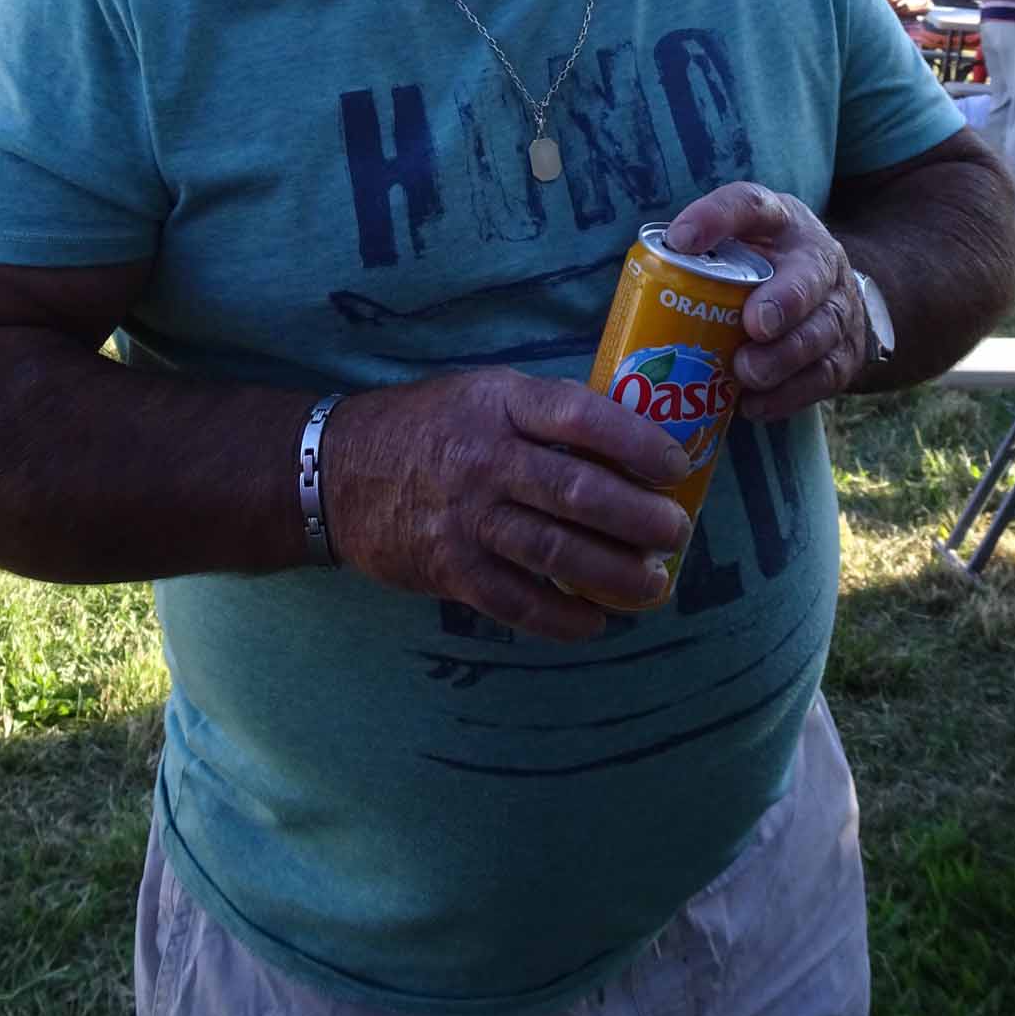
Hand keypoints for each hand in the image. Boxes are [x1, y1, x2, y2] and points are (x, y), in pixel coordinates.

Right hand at [325, 370, 693, 641]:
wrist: (337, 472)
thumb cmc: (429, 427)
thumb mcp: (484, 394)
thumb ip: (545, 414)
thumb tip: (630, 442)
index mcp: (500, 403)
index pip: (581, 416)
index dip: (637, 442)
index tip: (677, 465)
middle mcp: (485, 458)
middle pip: (578, 493)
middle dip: (640, 519)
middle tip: (676, 531)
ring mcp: (466, 517)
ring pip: (556, 553)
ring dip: (615, 575)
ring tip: (654, 583)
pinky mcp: (450, 567)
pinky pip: (517, 602)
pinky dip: (562, 618)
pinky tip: (595, 621)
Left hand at [665, 182, 865, 420]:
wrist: (830, 293)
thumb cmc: (761, 268)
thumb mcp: (737, 244)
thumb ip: (699, 258)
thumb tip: (636, 296)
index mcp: (778, 221)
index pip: (750, 204)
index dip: (717, 217)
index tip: (681, 240)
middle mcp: (815, 258)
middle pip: (807, 275)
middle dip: (785, 299)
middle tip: (755, 324)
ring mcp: (837, 306)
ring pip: (821, 331)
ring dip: (784, 356)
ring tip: (747, 372)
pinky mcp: (845, 353)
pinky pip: (823, 377)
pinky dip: (789, 395)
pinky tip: (754, 405)